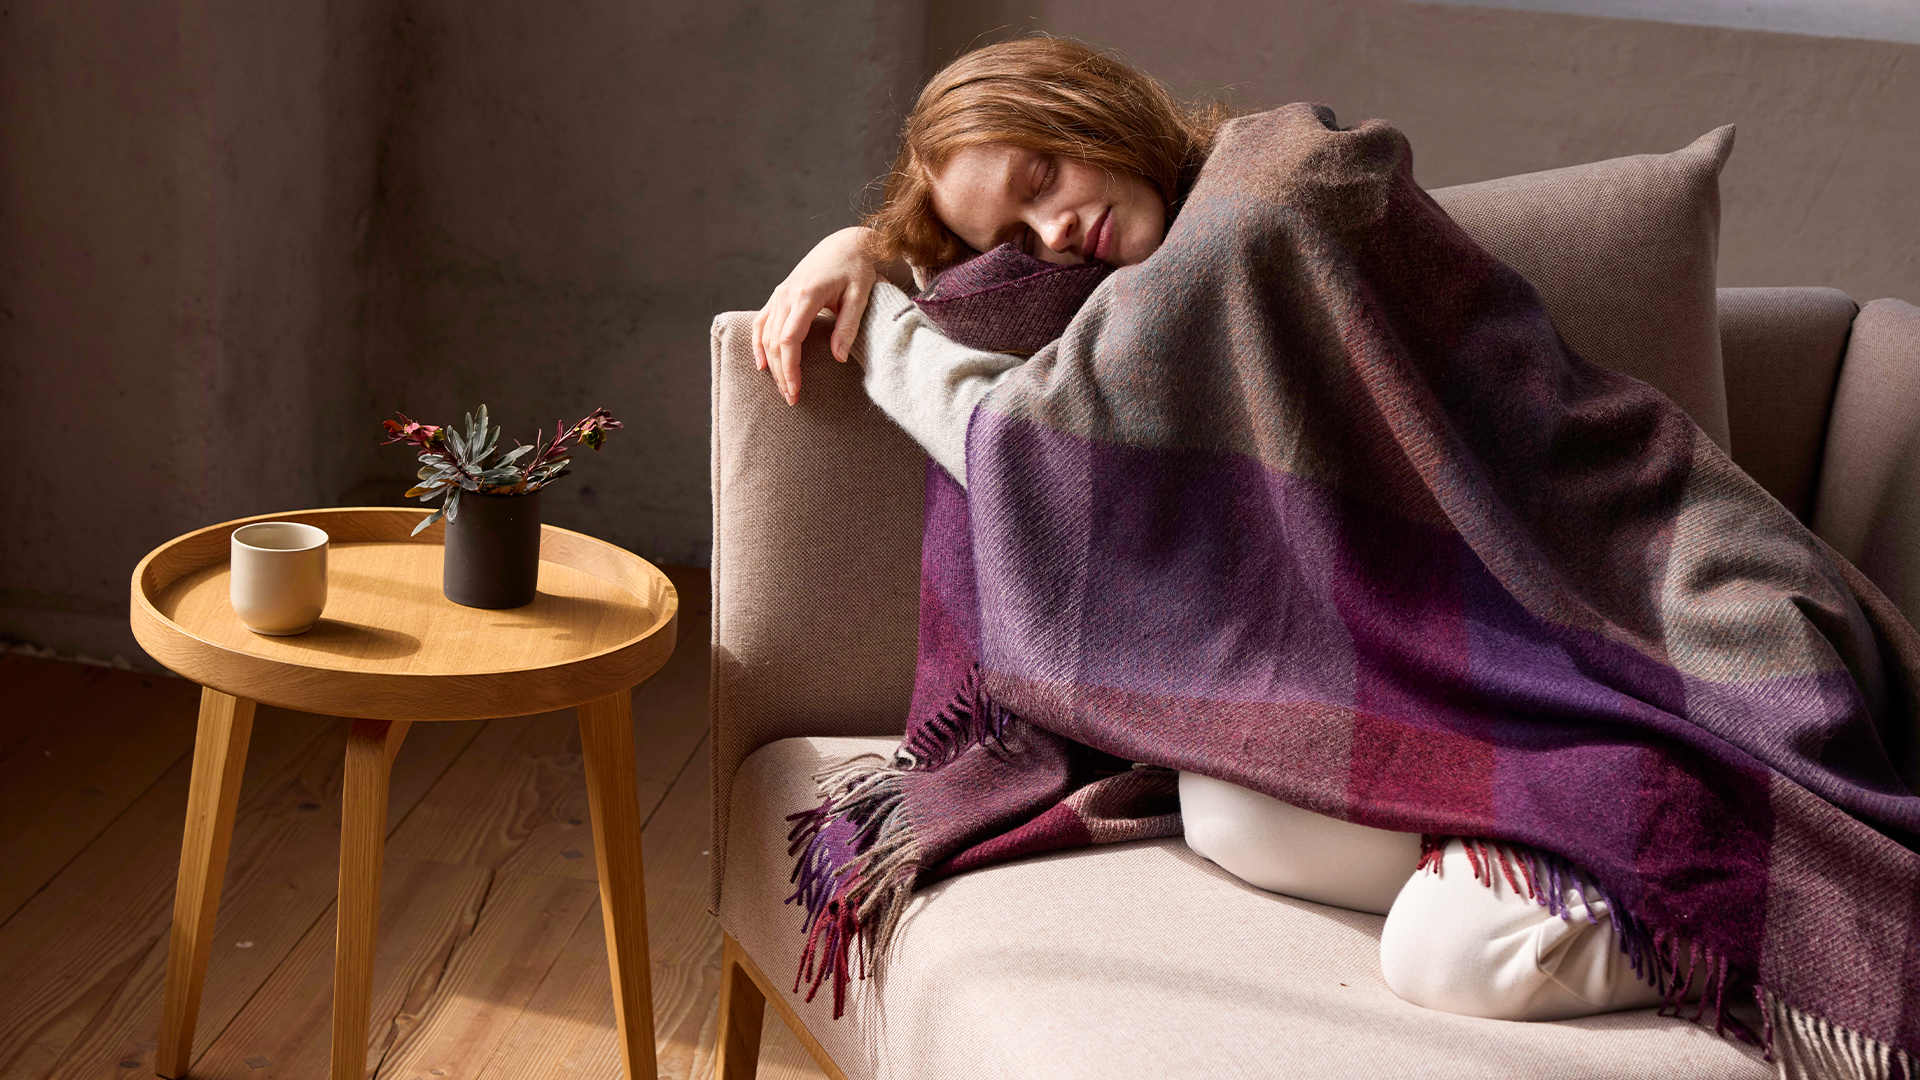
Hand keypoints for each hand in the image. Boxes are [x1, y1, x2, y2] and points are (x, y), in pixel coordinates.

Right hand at [753, 226, 879, 405]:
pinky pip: (762, 322)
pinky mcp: (779, 295)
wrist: (846, 244)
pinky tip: (761, 364)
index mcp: (806, 295)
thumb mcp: (860, 296)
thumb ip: (847, 327)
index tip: (796, 390)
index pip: (789, 339)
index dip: (790, 368)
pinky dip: (758, 343)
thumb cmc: (857, 269)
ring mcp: (780, 294)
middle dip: (781, 373)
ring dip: (771, 364)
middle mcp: (787, 294)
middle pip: (774, 342)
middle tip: (792, 399)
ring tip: (782, 388)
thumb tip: (838, 358)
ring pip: (766, 335)